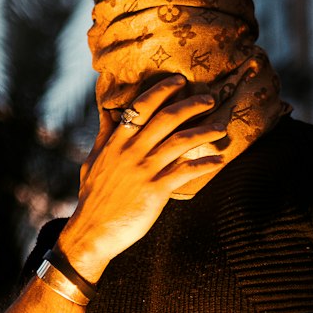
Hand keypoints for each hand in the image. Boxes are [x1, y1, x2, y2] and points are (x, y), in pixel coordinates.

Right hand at [59, 76, 229, 280]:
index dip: (162, 90)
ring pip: (180, 142)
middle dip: (191, 105)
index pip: (141, 106)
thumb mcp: (93, 160)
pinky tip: (219, 160)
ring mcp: (144, 170)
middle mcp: (131, 151)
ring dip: (204, 131)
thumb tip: (108, 110)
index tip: (179, 80)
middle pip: (166, 118)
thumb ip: (105, 134)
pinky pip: (185, 172)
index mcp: (117, 141)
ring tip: (220, 126)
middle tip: (209, 99)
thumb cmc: (93, 197)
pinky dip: (204, 164)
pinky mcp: (155, 190)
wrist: (92, 231)